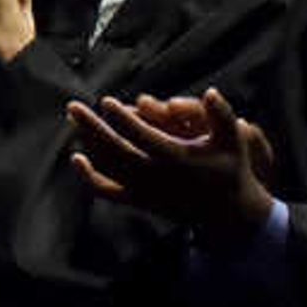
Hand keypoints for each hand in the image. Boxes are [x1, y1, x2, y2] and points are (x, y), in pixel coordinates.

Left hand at [65, 86, 276, 240]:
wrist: (226, 214)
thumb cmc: (229, 169)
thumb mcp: (233, 139)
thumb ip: (221, 115)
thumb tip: (211, 92)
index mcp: (177, 159)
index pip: (142, 137)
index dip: (123, 119)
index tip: (107, 102)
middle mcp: (157, 177)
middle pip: (116, 151)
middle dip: (93, 127)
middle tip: (73, 106)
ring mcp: (145, 191)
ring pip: (109, 167)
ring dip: (89, 143)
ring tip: (74, 119)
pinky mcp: (140, 201)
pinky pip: (109, 191)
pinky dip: (90, 178)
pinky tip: (76, 159)